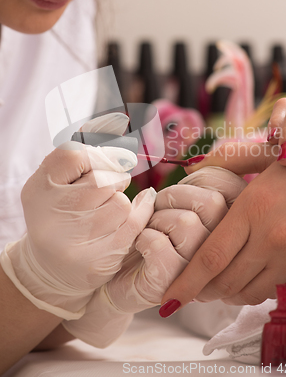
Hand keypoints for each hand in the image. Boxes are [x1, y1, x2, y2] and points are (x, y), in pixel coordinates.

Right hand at [0, 113, 153, 319]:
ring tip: (107, 208)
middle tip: (106, 188)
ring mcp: (75, 240)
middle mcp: (53, 215)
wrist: (50, 266)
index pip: (75, 155)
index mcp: (39, 189)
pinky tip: (138, 208)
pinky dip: (141, 212)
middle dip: (112, 179)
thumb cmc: (59, 211)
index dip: (97, 156)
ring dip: (120, 201)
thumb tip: (116, 124)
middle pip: (102, 179)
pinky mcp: (98, 259)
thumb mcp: (57, 179)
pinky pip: (134, 224)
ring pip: (121, 202)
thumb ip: (81, 152)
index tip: (103, 163)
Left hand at [63, 166, 246, 346]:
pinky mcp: (174, 283)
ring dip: (158, 218)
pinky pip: (159, 245)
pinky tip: (142, 245)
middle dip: (176, 195)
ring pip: (186, 222)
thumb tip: (194, 165)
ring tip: (151, 229)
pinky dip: (143, 238)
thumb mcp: (178, 199)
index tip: (182, 191)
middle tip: (160, 207)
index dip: (201, 179)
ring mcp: (201, 271)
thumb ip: (195, 184)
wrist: (117, 270)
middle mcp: (224, 248)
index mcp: (232, 223)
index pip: (230, 185)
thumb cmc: (153, 227)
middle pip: (212, 203)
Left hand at [160, 160, 285, 310]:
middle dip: (203, 292)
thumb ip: (227, 162)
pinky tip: (251, 277)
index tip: (169, 299)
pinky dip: (256, 291)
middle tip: (193, 288)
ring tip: (219, 284)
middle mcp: (271, 239)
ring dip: (228, 294)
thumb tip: (192, 168)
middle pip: (225, 283)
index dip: (186, 283)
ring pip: (249, 294)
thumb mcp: (266, 159)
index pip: (210, 258)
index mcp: (253, 210)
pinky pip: (275, 292)